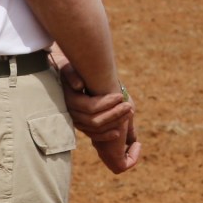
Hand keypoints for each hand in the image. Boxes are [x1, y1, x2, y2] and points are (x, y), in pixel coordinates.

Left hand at [52, 50, 140, 174]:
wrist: (76, 60)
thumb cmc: (96, 83)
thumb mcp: (111, 104)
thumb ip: (119, 121)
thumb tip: (134, 141)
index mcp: (82, 120)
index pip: (94, 134)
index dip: (108, 134)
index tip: (122, 128)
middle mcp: (72, 113)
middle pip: (94, 124)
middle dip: (114, 118)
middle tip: (128, 109)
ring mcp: (68, 103)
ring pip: (91, 115)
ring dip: (110, 108)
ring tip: (123, 100)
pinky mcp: (67, 89)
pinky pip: (84, 103)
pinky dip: (102, 101)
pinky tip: (115, 95)